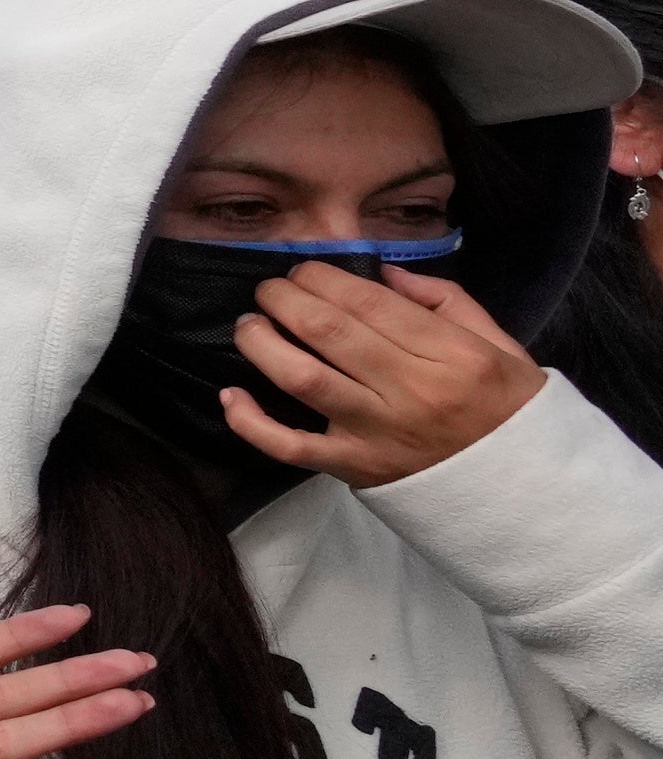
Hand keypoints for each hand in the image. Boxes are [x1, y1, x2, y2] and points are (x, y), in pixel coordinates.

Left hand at [218, 260, 551, 488]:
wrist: (528, 489)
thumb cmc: (509, 409)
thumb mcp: (500, 346)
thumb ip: (446, 301)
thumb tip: (385, 272)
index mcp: (453, 356)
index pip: (372, 304)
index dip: (325, 279)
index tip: (303, 269)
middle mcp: (412, 392)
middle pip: (329, 333)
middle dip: (287, 299)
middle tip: (271, 289)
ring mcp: (378, 433)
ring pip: (303, 380)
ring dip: (262, 344)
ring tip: (250, 324)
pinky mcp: (354, 469)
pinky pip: (291, 447)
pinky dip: (252, 423)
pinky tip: (231, 395)